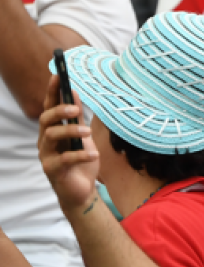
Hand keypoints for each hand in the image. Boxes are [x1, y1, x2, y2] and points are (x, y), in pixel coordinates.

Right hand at [37, 77, 98, 215]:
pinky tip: (94, 155)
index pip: (49, 107)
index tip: (58, 75)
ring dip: (70, 131)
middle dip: (60, 111)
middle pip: (46, 120)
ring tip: (87, 132)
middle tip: (76, 109)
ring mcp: (47, 156)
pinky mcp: (52, 170)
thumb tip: (74, 92)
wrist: (82, 192)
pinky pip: (64, 159)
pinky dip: (80, 155)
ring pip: (51, 137)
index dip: (52, 91)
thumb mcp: (82, 137)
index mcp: (53, 130)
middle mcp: (46, 141)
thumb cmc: (81, 161)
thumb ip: (77, 119)